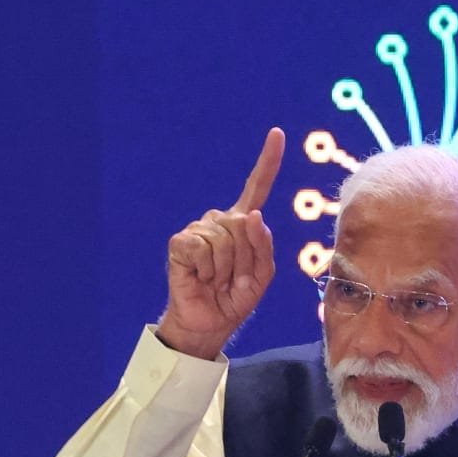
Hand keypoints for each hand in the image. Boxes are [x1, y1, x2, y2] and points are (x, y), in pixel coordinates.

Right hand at [156, 128, 285, 359]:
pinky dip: (206, 269)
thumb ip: (263, 246)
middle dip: (244, 258)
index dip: (268, 162)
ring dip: (225, 268)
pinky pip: (202, 247)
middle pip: (243, 225)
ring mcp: (199, 229)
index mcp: (243, 225)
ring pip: (224, 239)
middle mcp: (220, 221)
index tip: (277, 133)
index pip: (257, 187)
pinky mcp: (180, 242)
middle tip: (232, 278)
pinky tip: (200, 276)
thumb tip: (252, 216)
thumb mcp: (262, 275)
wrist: (210, 322)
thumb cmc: (235, 298)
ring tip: (216, 279)